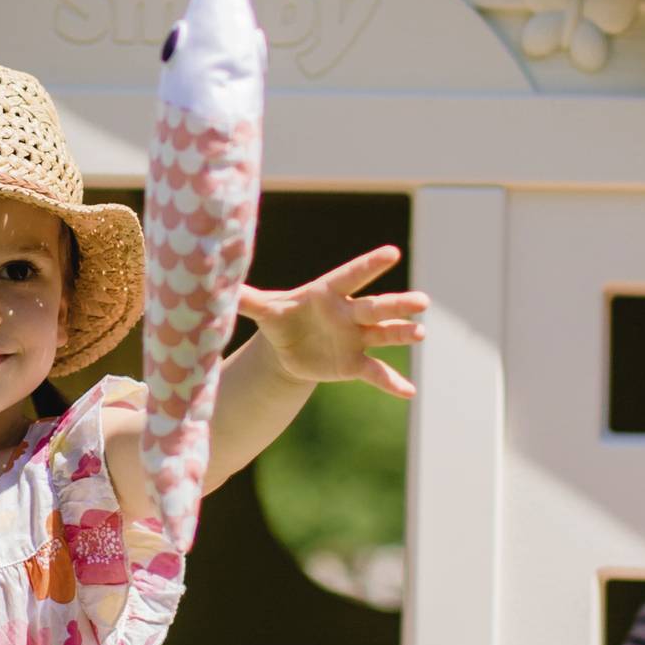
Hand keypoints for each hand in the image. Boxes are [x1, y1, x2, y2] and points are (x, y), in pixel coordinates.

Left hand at [235, 245, 428, 397]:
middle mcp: (349, 313)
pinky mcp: (355, 363)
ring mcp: (356, 338)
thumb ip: (248, 299)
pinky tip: (409, 392)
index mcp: (329, 293)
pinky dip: (391, 382)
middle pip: (376, 306)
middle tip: (422, 301)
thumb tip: (222, 288)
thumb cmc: (282, 319)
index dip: (370, 265)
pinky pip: (376, 372)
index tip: (393, 253)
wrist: (288, 348)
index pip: (352, 276)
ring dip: (402, 334)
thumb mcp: (266, 310)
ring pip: (384, 335)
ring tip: (420, 333)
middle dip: (398, 304)